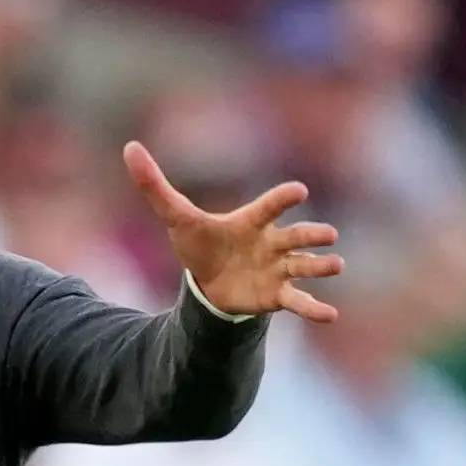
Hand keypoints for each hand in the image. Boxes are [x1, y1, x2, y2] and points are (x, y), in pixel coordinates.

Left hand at [125, 141, 342, 322]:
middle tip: (328, 235)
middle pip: (296, 236)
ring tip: (336, 265)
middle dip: (312, 235)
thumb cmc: (200, 243)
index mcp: (251, 221)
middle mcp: (272, 242)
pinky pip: (299, 301)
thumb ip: (155, 185)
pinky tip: (331, 316)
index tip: (299, 191)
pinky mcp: (277, 295)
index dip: (282, 199)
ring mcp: (278, 269)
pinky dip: (315, 308)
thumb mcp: (175, 217)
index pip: (269, 207)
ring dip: (321, 266)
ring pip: (305, 265)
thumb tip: (130, 148)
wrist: (208, 283)